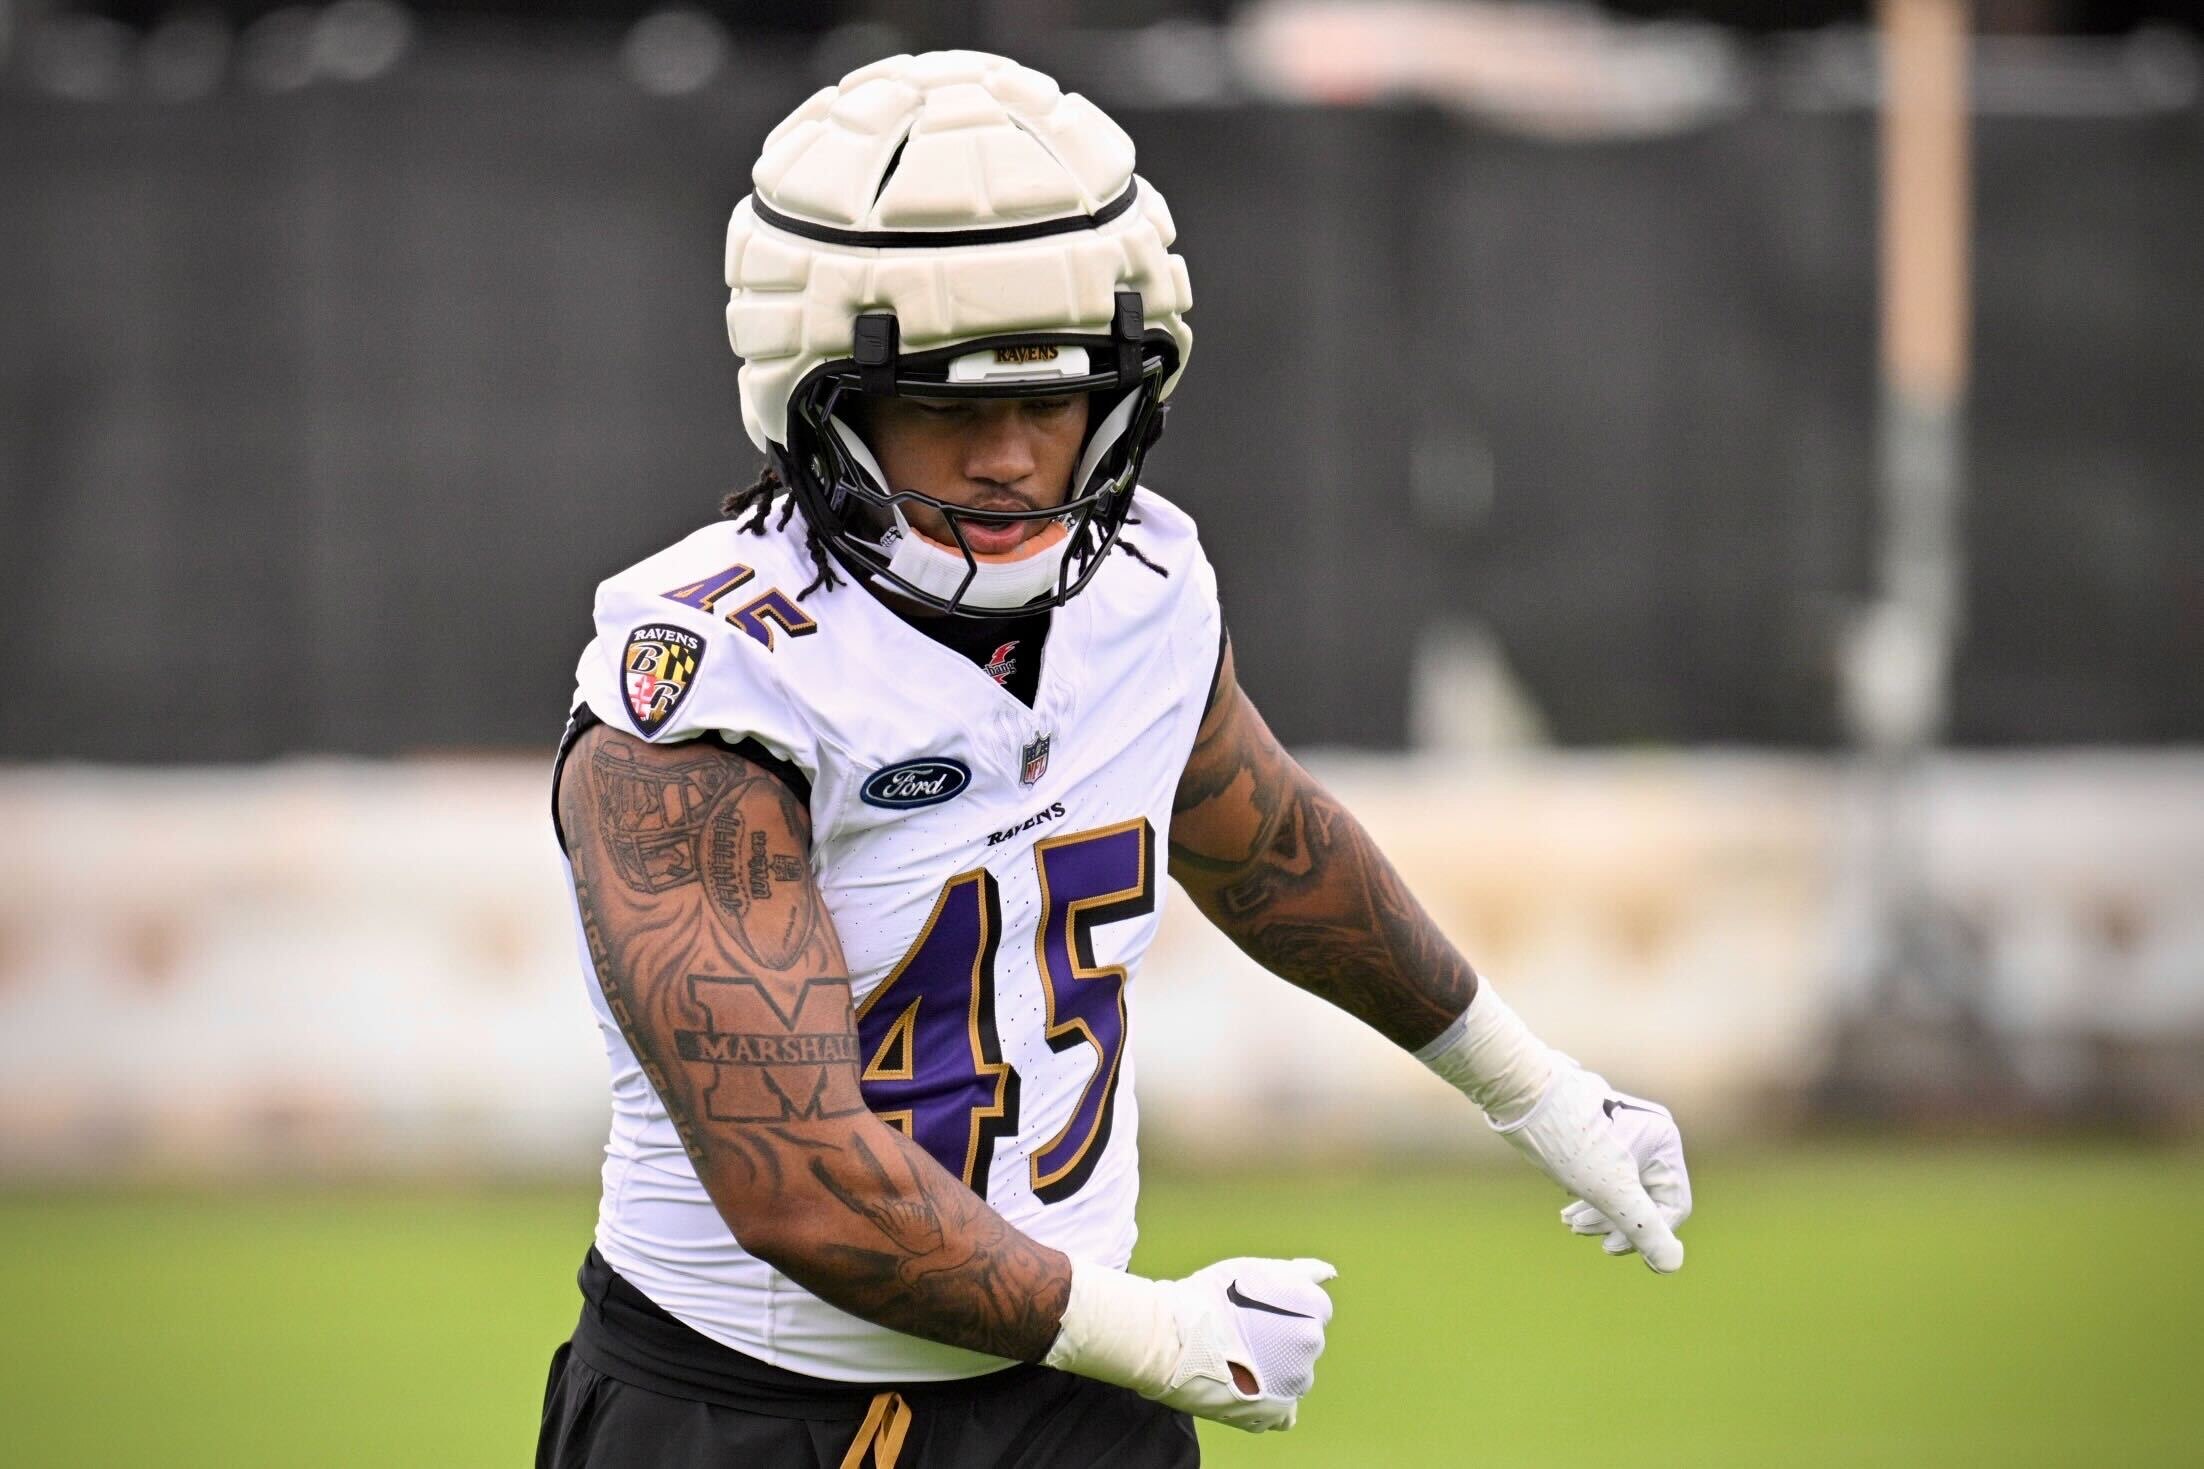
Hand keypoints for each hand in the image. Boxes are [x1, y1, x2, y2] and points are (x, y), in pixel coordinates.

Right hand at [1151, 1257, 1336, 1431]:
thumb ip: (1301, 1272)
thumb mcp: (1258, 1269)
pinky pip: (1284, 1415)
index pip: (1313, 1309)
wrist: (1173, 1336)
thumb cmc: (1211, 1297)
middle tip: (1239, 1332)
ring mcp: (1295, 1381)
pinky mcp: (1275, 1411)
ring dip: (1272, 1370)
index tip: (1253, 1310)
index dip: (1280, 1308)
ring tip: (1234, 1359)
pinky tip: (1246, 1390)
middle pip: (1302, 1343)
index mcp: (1312, 1307)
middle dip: (1278, 1339)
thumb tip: (1329, 1273)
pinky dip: (1269, 1404)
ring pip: (1292, 1376)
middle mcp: (1311, 1345)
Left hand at [1494, 1062, 1690, 1272]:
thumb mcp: (1610, 1192)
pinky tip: (1568, 1203)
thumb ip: (1644, 1229)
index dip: (1645, 1236)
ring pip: (1623, 1186)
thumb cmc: (1568, 1139)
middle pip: (1646, 1197)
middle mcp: (1651, 1132)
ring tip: (1568, 1222)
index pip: (1673, 1206)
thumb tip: (1672, 1266)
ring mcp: (1626, 1130)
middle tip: (1578, 1231)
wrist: (1521, 1091)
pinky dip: (1590, 1192)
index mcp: (1665, 1141)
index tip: (1609, 1249)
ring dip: (1598, 1211)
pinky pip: (1606, 1172)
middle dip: (1614, 1222)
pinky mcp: (1600, 1131)